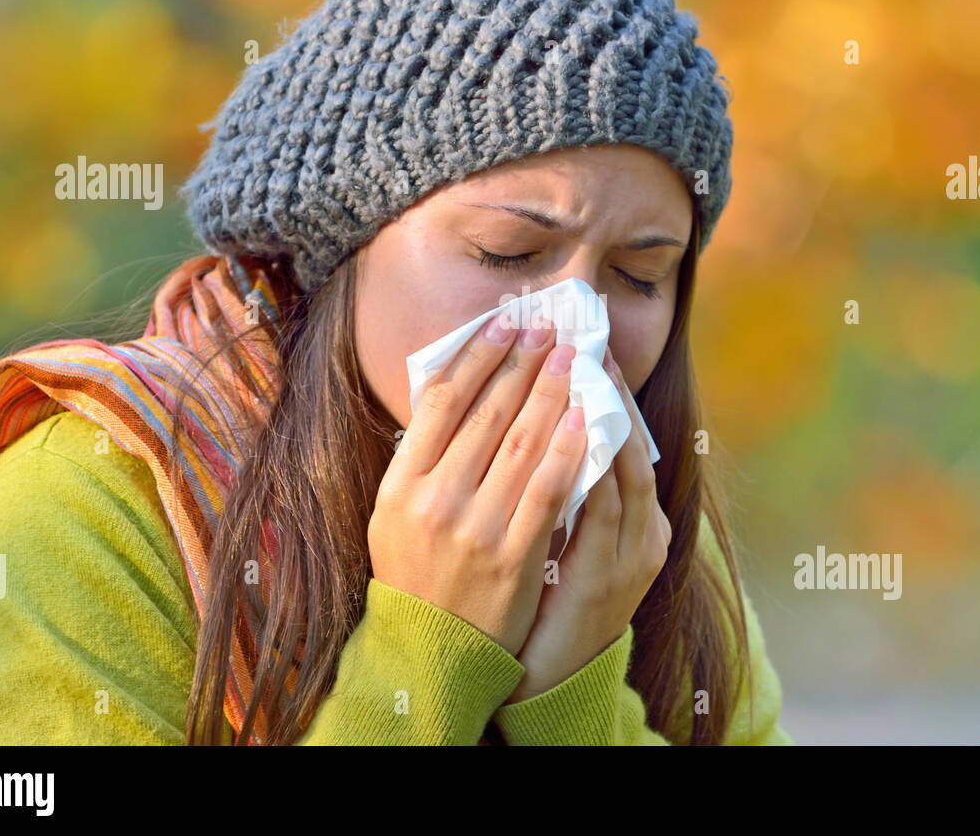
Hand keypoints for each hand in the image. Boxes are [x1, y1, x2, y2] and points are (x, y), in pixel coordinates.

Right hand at [367, 314, 587, 655]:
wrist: (431, 652)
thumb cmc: (415, 576)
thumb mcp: (392, 516)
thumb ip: (419, 462)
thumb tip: (454, 395)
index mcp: (400, 485)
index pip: (442, 402)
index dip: (477, 357)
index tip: (505, 325)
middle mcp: (433, 500)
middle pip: (485, 414)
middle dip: (522, 364)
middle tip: (549, 329)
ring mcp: (474, 528)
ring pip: (520, 443)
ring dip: (550, 393)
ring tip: (572, 360)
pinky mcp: (513, 555)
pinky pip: (547, 489)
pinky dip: (568, 449)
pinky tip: (587, 418)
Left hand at [504, 345, 671, 702]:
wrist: (551, 676)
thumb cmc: (552, 601)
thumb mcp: (569, 537)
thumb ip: (567, 489)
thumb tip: (545, 426)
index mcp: (642, 523)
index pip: (630, 443)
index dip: (610, 395)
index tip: (589, 350)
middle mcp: (647, 534)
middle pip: (633, 446)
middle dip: (605, 393)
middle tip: (581, 342)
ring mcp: (632, 557)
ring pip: (622, 470)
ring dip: (596, 417)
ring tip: (572, 370)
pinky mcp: (605, 577)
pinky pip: (598, 508)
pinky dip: (588, 465)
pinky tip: (570, 432)